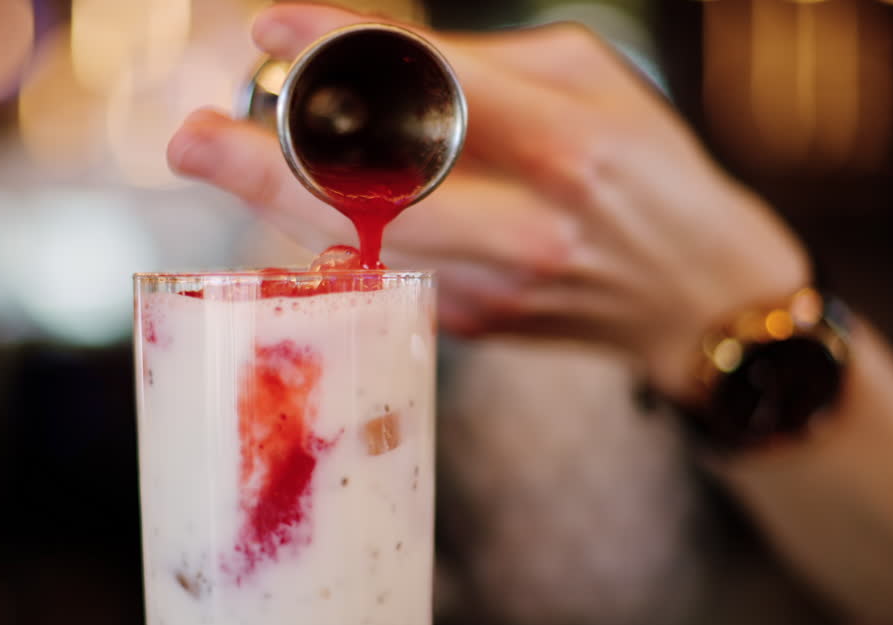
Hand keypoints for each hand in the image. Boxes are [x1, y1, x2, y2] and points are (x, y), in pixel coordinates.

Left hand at [168, 3, 809, 400]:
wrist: (703, 304)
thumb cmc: (653, 172)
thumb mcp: (602, 86)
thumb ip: (497, 65)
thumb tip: (382, 59)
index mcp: (573, 145)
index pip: (441, 89)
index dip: (345, 54)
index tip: (270, 30)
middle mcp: (531, 227)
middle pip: (381, 197)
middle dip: (271, 166)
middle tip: (189, 138)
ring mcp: (498, 290)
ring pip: (367, 246)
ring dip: (280, 205)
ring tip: (217, 158)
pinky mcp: (476, 326)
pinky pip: (383, 273)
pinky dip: (334, 233)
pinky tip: (300, 202)